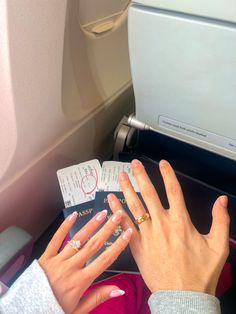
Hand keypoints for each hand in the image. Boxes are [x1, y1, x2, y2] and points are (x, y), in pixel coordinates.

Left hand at [39, 209, 131, 313]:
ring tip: (101, 213)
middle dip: (108, 228)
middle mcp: (71, 268)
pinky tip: (73, 215)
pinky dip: (64, 226)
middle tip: (117, 215)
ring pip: (78, 239)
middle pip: (93, 245)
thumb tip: (119, 290)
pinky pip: (56, 239)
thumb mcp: (79, 311)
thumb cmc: (54, 310)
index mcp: (81, 281)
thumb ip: (99, 297)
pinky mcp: (46, 257)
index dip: (118, 245)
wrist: (28, 311)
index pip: (105, 259)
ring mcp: (58, 261)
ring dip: (91, 225)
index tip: (127, 233)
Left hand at [107, 159, 229, 294]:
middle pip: (149, 194)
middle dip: (141, 176)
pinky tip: (111, 201)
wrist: (183, 297)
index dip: (167, 174)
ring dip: (127, 189)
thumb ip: (220, 220)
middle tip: (134, 164)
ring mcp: (148, 235)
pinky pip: (124, 225)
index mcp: (181, 222)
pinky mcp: (137, 246)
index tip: (162, 163)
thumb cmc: (200, 273)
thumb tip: (221, 201)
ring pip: (135, 206)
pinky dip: (117, 211)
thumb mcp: (218, 246)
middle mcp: (162, 225)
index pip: (173, 191)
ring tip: (121, 176)